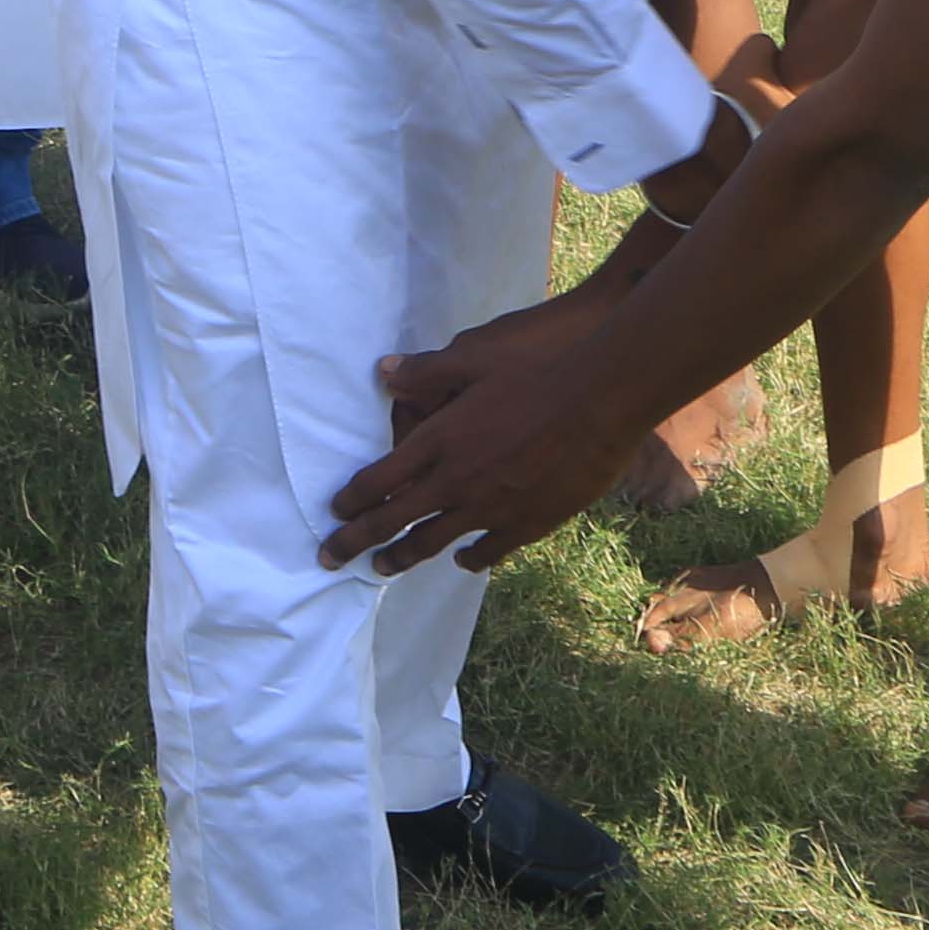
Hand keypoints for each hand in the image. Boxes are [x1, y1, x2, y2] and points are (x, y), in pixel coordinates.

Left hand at [325, 286, 658, 576]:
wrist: (599, 401)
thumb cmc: (537, 374)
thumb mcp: (475, 361)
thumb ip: (425, 371)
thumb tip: (384, 371)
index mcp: (438, 441)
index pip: (378, 480)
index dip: (350, 500)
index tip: (334, 512)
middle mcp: (455, 480)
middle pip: (392, 521)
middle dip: (355, 542)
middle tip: (329, 557)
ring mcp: (489, 508)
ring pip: (431, 543)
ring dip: (401, 558)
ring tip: (382, 568)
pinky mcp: (525, 523)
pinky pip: (486, 551)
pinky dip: (467, 559)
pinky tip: (460, 559)